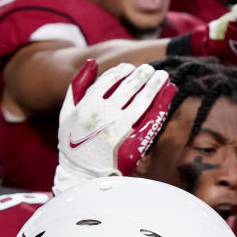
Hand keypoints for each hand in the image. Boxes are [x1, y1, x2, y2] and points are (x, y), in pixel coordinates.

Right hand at [54, 60, 175, 194]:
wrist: (84, 174)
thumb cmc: (75, 142)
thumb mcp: (67, 111)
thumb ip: (78, 85)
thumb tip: (92, 62)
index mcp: (87, 105)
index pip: (110, 80)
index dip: (122, 71)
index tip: (130, 68)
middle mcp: (105, 115)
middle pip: (129, 87)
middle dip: (142, 75)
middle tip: (151, 70)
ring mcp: (122, 129)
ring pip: (143, 100)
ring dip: (156, 85)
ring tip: (163, 77)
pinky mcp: (136, 142)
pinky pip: (153, 118)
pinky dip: (163, 102)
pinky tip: (170, 91)